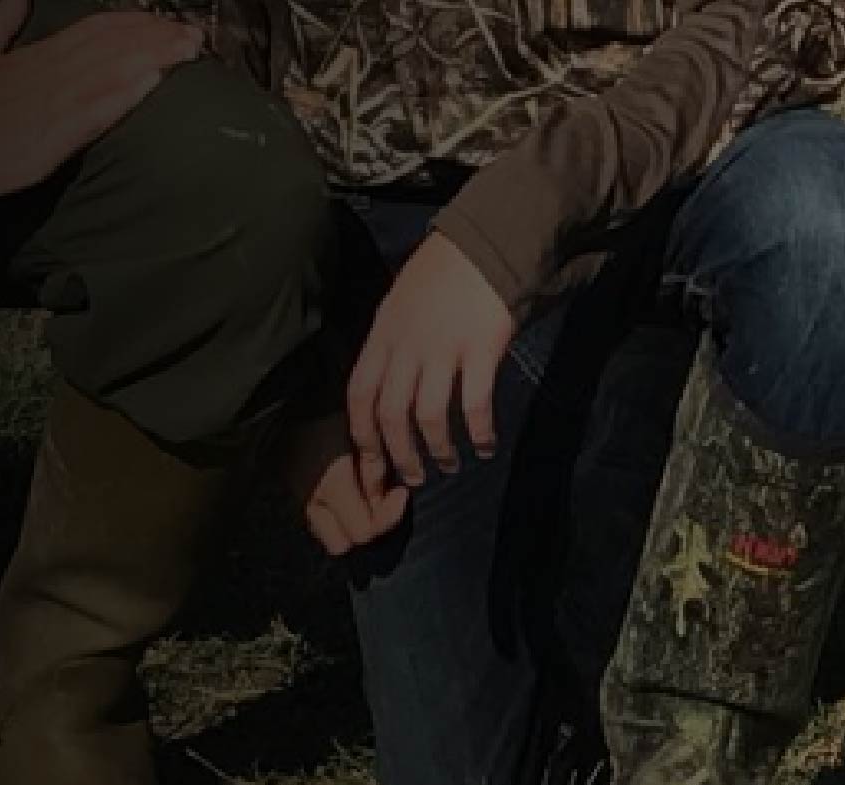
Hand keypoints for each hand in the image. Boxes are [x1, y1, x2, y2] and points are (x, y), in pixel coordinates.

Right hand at [0, 0, 200, 206]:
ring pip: (111, 73)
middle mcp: (47, 74)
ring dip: (153, 59)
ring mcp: (50, 106)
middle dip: (156, 39)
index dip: (133, 25)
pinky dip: (124, 93)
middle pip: (111, 47)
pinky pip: (93, 112)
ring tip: (188, 50)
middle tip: (196, 35)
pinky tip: (152, 80)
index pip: (93, 30)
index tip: (166, 22)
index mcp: (32, 55)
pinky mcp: (48, 141)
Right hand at [288, 418, 407, 555]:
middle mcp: (311, 498)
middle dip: (366, 527)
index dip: (388, 517)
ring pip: (327, 535)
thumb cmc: (333, 406)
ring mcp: (297, 498)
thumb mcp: (365, 431)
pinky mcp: (291, 491)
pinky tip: (347, 490)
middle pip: (343, 543)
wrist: (290, 392)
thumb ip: (378, 468)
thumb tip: (394, 496)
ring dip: (349, 524)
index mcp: (333, 483)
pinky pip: (315, 519)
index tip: (402, 492)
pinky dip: (334, 514)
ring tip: (365, 495)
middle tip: (383, 499)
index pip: (365, 530)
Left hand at [345, 232, 516, 503]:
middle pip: (391, 415)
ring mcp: (443, 348)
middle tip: (412, 480)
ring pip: (429, 417)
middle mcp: (406, 346)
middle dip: (399, 457)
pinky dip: (478, 433)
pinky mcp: (480, 350)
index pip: (360, 397)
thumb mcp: (399, 305)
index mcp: (382, 337)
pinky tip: (485, 447)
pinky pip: (474, 405)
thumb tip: (386, 389)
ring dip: (438, 451)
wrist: (484, 243)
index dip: (363, 439)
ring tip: (449, 467)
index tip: (372, 469)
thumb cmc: (442, 275)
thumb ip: (390, 346)